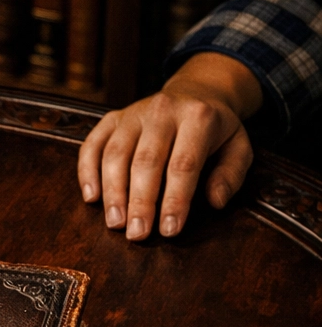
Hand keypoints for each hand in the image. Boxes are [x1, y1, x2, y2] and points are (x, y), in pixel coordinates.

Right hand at [77, 53, 262, 240]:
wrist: (195, 91)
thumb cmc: (215, 130)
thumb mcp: (238, 147)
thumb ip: (231, 174)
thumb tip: (215, 201)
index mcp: (199, 117)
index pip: (184, 164)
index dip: (176, 200)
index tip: (169, 230)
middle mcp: (162, 110)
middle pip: (146, 161)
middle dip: (140, 202)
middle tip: (137, 234)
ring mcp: (133, 113)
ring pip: (116, 155)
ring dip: (113, 193)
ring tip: (115, 223)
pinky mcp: (111, 119)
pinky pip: (92, 146)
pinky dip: (87, 172)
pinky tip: (92, 198)